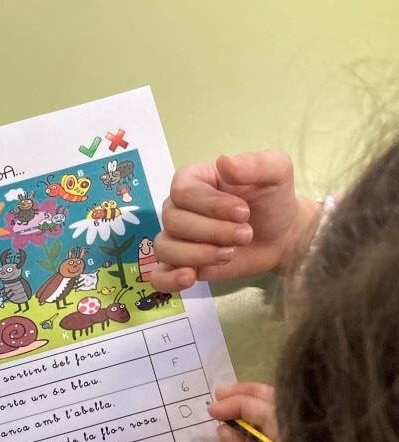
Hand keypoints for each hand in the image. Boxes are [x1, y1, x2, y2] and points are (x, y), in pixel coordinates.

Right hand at [150, 151, 320, 292]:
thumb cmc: (273, 199)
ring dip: (199, 254)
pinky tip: (190, 278)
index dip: (210, 205)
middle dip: (213, 232)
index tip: (243, 212)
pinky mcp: (181, 265)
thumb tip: (223, 162)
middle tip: (245, 235)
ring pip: (166, 248)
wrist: (282, 236)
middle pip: (173, 221)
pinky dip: (169, 279)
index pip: (182, 192)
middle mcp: (178, 208)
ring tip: (230, 253)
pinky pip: (158, 276)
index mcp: (193, 180)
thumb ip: (254, 163)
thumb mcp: (275, 171)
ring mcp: (177, 239)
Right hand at [208, 382, 347, 441]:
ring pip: (291, 419)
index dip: (240, 404)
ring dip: (261, 407)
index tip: (213, 410)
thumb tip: (225, 429)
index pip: (271, 411)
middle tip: (220, 395)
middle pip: (286, 406)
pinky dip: (273, 427)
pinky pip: (295, 438)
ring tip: (232, 406)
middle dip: (251, 395)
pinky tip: (252, 429)